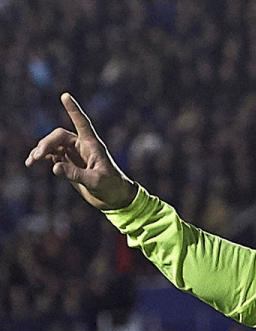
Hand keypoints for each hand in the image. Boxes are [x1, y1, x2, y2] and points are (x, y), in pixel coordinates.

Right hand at [25, 93, 136, 210]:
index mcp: (93, 145)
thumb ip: (75, 174)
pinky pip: (51, 156)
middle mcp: (82, 146)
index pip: (82, 123)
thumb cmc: (111, 186)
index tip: (65, 95)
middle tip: (38, 157)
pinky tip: (33, 162)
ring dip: (40, 150)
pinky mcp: (68, 164)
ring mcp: (74, 155)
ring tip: (32, 161)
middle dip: (46, 143)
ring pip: (52, 145)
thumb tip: (54, 167)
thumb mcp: (95, 181)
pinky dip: (41, 157)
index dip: (73, 109)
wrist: (114, 198)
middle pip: (59, 136)